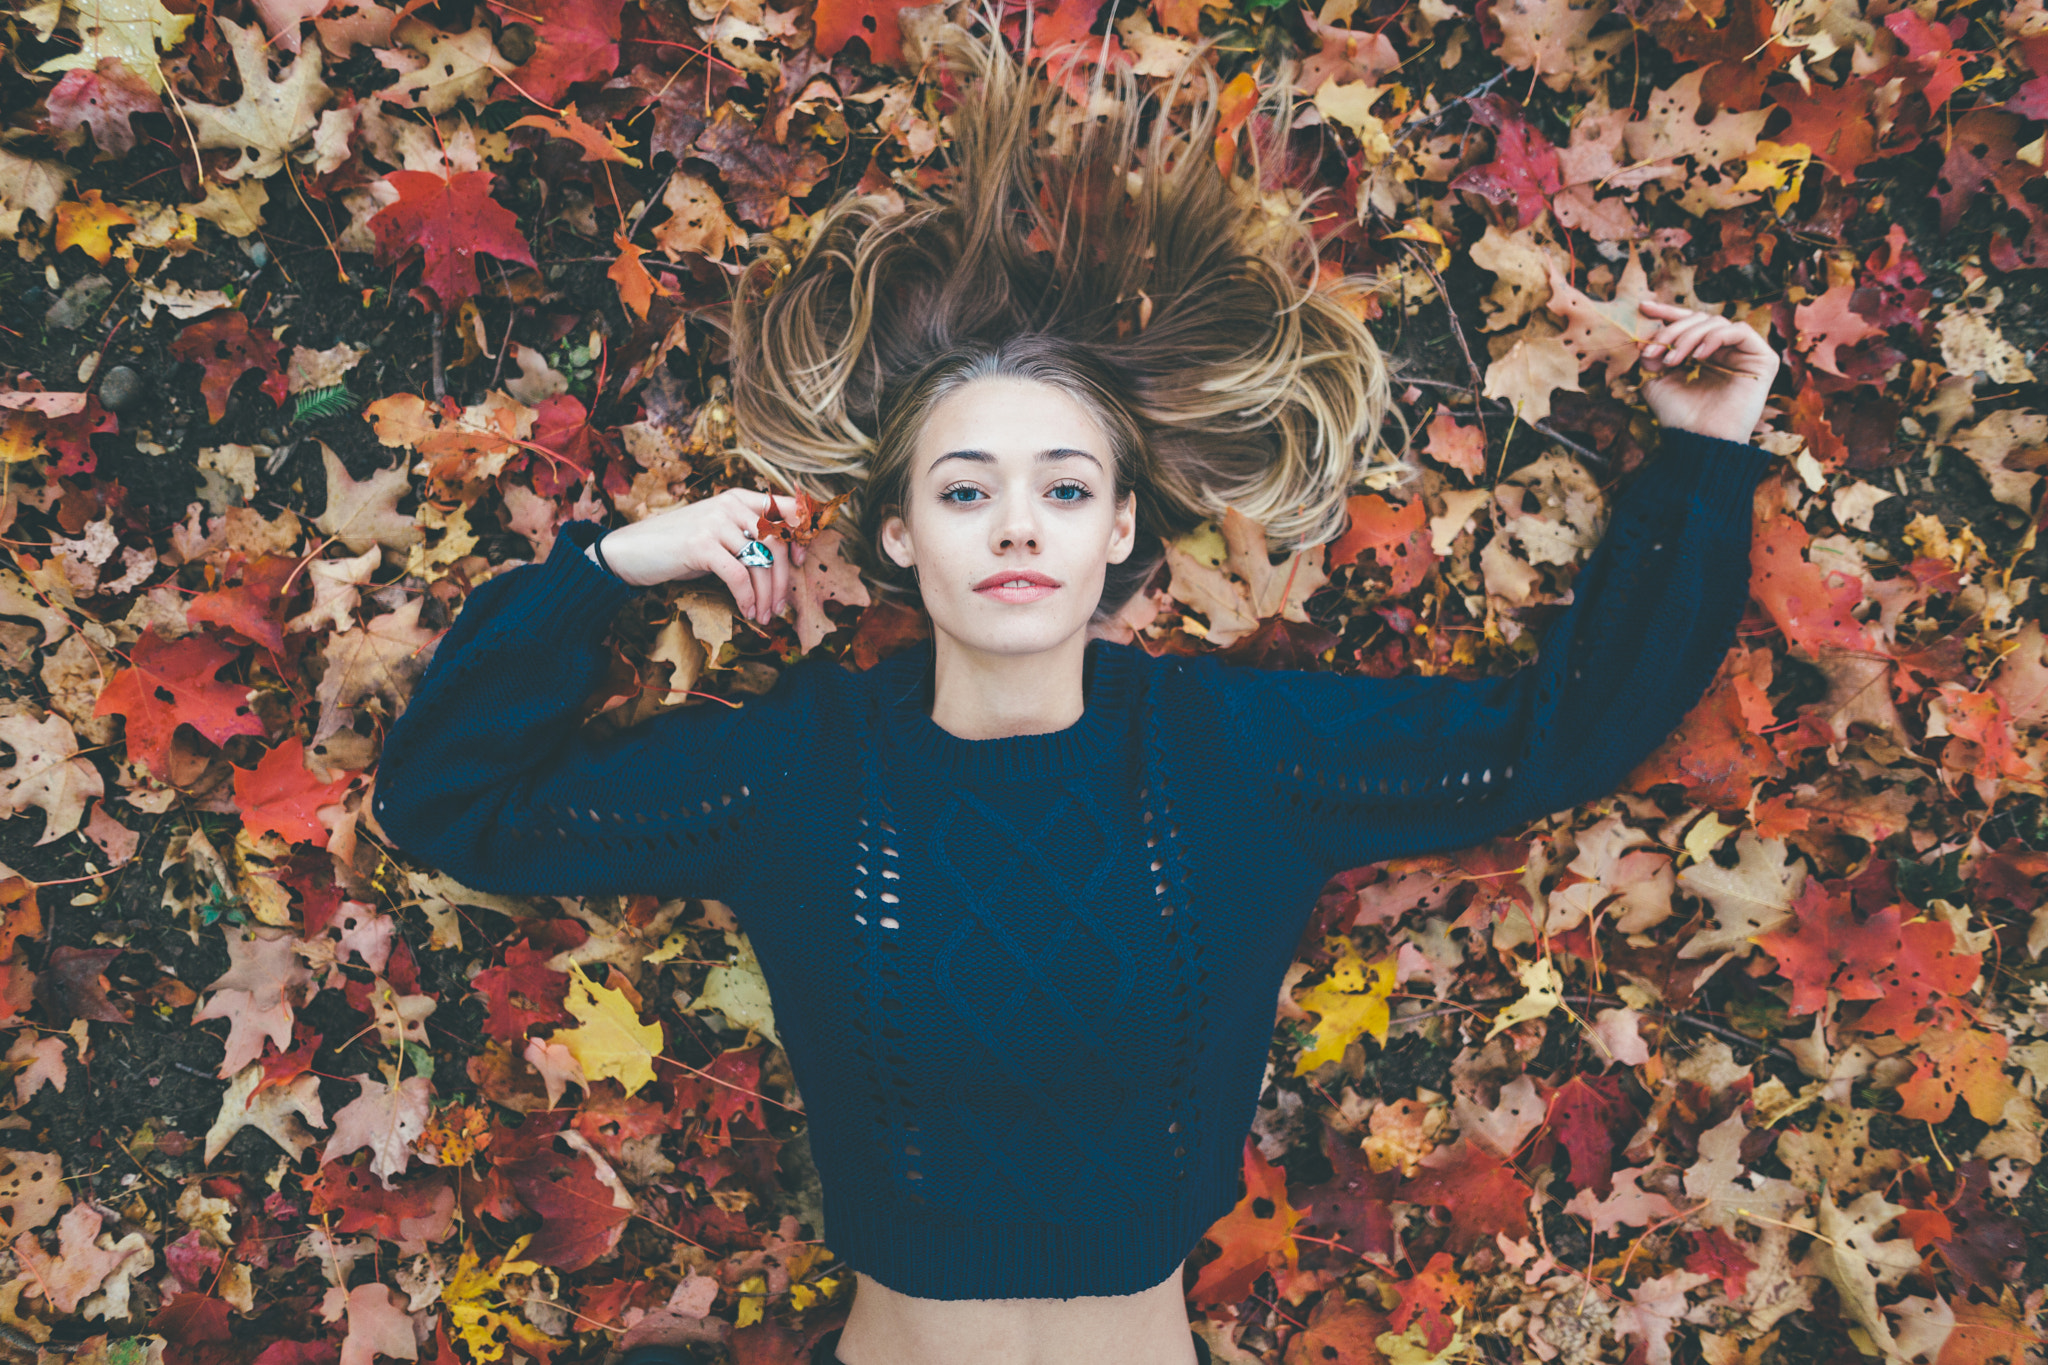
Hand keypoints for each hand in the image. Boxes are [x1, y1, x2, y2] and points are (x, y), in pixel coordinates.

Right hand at [594, 489, 807, 624]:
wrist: (631, 550)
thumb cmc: (678, 547)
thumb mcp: (717, 534)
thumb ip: (745, 539)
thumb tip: (782, 564)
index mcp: (738, 499)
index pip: (784, 507)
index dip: (800, 533)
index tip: (799, 562)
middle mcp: (729, 505)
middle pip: (775, 543)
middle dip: (781, 581)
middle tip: (779, 607)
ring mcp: (715, 523)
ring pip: (759, 562)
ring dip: (765, 595)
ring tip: (763, 616)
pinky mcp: (700, 544)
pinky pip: (738, 576)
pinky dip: (746, 598)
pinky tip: (746, 611)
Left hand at [1636, 298, 1780, 443]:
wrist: (1699, 441)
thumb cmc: (1679, 416)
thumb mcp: (1654, 381)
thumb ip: (1650, 356)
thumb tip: (1645, 337)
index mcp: (1702, 354)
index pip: (1688, 324)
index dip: (1667, 313)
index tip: (1643, 307)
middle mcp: (1725, 351)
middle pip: (1700, 319)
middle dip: (1673, 330)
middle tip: (1653, 350)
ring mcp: (1744, 354)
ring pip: (1716, 322)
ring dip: (1689, 337)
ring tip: (1672, 360)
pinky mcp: (1763, 359)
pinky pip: (1740, 331)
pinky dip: (1715, 337)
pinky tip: (1699, 356)